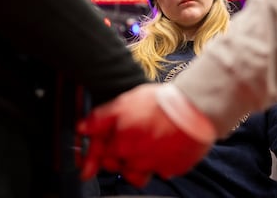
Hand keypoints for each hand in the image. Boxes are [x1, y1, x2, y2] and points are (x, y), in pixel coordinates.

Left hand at [77, 83, 210, 185]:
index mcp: (121, 145)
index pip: (99, 155)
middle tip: (123, 141)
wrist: (195, 109)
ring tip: (142, 147)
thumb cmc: (160, 104)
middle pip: (117, 165)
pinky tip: (161, 146)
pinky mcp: (173, 168)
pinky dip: (157, 161)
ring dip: (135, 164)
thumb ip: (100, 118)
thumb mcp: (124, 103)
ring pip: (137, 173)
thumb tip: (82, 129)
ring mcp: (155, 167)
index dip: (92, 155)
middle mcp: (135, 160)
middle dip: (116, 156)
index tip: (86, 164)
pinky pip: (160, 170)